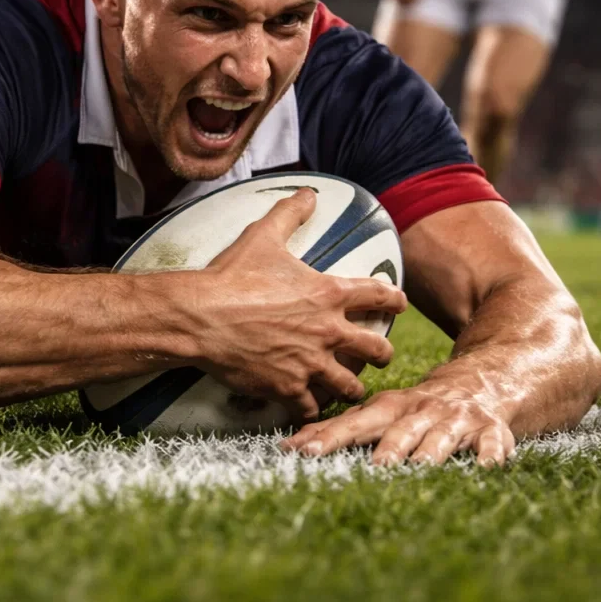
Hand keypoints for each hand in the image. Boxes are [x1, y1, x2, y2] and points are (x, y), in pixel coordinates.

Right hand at [187, 189, 407, 422]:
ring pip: (349, 385)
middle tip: (380, 356)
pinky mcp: (287, 387)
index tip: (400, 303)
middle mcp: (328, 331)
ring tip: (350, 389)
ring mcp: (309, 363)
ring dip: (352, 387)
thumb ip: (289, 214)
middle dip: (382, 354)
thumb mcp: (263, 236)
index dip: (394, 300)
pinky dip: (312, 408)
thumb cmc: (232, 275)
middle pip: (376, 349)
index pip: (378, 295)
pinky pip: (311, 406)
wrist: (201, 317)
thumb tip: (307, 192)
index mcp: (328, 294)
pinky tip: (310, 408)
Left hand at [282, 385, 515, 466]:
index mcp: (389, 409)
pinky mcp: (489, 431)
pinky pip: (491, 445)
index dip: (327, 438)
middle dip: (385, 449)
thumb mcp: (380, 412)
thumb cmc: (416, 408)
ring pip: (441, 438)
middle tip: (372, 468)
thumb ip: (340, 429)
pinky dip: (489, 455)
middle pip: (399, 432)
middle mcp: (420, 412)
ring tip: (419, 469)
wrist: (481, 381)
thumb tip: (290, 445)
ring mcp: (455, 421)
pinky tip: (486, 467)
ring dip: (429, 453)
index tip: (301, 453)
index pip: (353, 424)